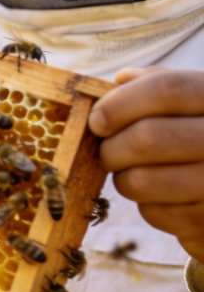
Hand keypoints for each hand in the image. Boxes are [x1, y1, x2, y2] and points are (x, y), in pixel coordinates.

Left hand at [89, 67, 203, 264]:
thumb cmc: (200, 137)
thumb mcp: (191, 103)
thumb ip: (158, 84)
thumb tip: (123, 80)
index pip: (166, 89)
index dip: (120, 103)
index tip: (97, 120)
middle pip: (147, 137)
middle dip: (111, 147)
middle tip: (107, 151)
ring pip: (141, 180)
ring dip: (122, 177)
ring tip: (131, 172)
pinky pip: (152, 212)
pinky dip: (144, 203)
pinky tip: (159, 194)